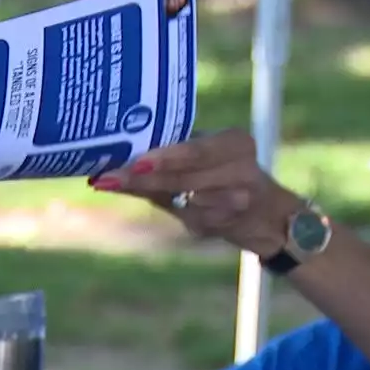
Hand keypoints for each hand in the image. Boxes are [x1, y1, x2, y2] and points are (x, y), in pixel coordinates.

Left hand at [90, 129, 305, 257]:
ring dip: (149, 194)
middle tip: (105, 178)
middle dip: (142, 179)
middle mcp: (243, 170)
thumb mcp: (199, 160)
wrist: (264, 214)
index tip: (134, 163)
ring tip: (110, 184)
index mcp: (236, 143)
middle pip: (184, 177)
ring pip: (183, 201)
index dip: (165, 158)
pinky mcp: (229, 226)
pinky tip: (151, 200)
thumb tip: (109, 163)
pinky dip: (168, 210)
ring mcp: (239, 201)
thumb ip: (162, 160)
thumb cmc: (219, 177)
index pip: (197, 150)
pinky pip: (189, 218)